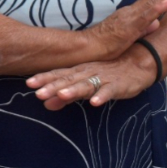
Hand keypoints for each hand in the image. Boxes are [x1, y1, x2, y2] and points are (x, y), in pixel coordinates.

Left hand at [27, 45, 157, 110]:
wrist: (138, 62)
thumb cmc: (108, 73)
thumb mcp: (86, 84)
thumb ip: (66, 96)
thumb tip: (45, 105)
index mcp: (78, 72)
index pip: (58, 75)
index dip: (44, 79)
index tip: (29, 84)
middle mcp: (88, 72)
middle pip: (68, 80)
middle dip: (53, 86)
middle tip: (38, 93)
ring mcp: (103, 78)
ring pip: (86, 84)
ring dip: (73, 90)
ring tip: (61, 95)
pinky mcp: (118, 85)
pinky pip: (109, 91)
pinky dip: (102, 95)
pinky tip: (95, 102)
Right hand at [83, 0, 166, 59]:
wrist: (88, 48)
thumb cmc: (104, 44)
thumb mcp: (128, 37)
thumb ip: (142, 29)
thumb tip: (157, 24)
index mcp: (131, 14)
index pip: (151, 1)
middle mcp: (131, 12)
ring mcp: (130, 18)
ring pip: (151, 2)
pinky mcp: (128, 27)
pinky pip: (145, 16)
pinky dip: (157, 8)